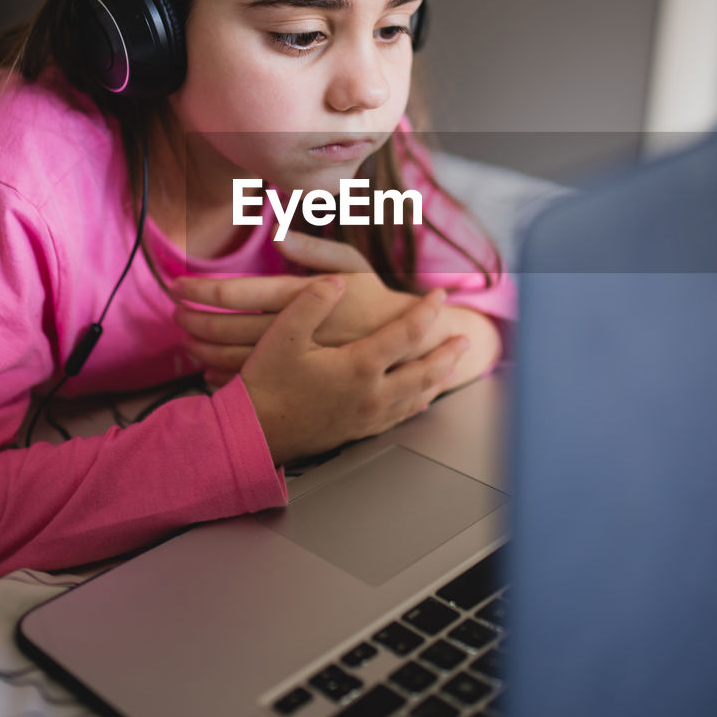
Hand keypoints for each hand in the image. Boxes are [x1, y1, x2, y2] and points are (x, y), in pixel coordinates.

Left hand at [171, 231, 414, 385]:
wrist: (408, 347)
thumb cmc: (375, 298)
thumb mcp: (352, 263)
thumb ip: (313, 247)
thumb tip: (277, 232)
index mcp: (304, 296)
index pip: (242, 292)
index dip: (205, 289)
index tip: (179, 284)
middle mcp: (296, 329)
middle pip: (230, 327)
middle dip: (196, 320)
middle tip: (174, 312)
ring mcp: (296, 359)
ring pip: (237, 356)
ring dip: (205, 347)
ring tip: (185, 338)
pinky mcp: (299, 379)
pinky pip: (255, 380)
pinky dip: (226, 374)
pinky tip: (209, 367)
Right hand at [236, 278, 470, 464]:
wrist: (252, 434)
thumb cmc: (266, 383)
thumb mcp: (284, 334)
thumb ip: (312, 301)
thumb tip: (337, 282)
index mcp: (360, 365)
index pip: (407, 332)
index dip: (427, 310)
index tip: (439, 294)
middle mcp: (372, 394)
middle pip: (426, 371)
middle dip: (448, 353)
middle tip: (464, 339)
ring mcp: (367, 416)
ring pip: (417, 396)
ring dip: (439, 379)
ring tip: (451, 368)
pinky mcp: (358, 432)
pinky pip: (399, 417)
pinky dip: (417, 404)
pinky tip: (420, 401)